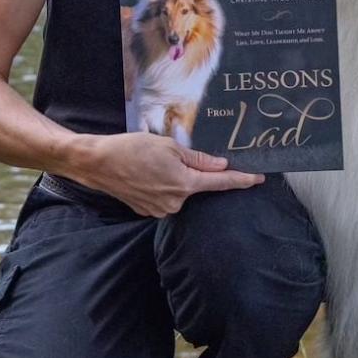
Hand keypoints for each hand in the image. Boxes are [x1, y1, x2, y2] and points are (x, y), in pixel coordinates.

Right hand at [70, 132, 263, 216]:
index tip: (259, 178)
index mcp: (184, 183)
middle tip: (172, 156)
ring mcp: (161, 209)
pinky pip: (166, 197)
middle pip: (198, 186)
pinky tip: (147, 174)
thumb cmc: (132, 149)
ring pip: (181, 191)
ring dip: (176, 178)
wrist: (98, 163)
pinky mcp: (148, 211)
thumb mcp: (169, 146)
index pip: (221, 183)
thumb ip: (198, 159)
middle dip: (193, 172)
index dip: (241, 179)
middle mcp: (175, 202)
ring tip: (152, 163)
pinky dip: (163, 185)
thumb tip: (221, 165)